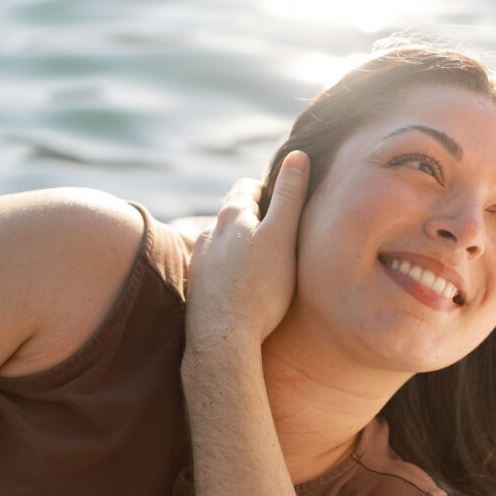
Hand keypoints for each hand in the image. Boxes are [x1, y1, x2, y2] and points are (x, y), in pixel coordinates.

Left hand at [183, 151, 308, 358]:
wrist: (223, 339)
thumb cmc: (260, 289)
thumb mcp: (282, 236)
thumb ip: (289, 195)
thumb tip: (297, 155)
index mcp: (231, 215)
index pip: (248, 187)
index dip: (269, 190)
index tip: (284, 201)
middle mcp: (209, 233)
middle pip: (233, 214)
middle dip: (255, 218)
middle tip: (279, 232)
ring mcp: (200, 261)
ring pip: (223, 243)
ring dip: (240, 246)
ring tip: (262, 263)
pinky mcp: (198, 289)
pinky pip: (216, 269)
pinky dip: (230, 270)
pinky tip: (242, 286)